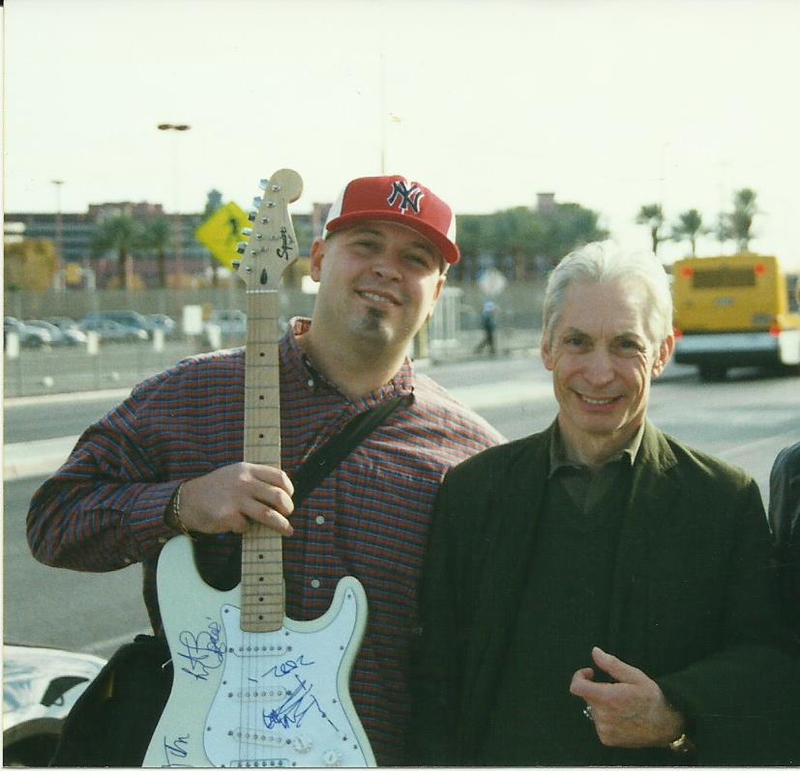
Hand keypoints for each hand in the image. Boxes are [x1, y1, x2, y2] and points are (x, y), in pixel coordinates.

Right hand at [178, 463, 294, 535]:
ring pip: (268, 515)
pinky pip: (246, 526)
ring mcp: (236, 499)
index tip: (289, 496)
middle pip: (278, 496)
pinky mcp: (228, 516)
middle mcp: (243, 482)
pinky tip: (238, 525)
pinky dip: (246, 528)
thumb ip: (255, 479)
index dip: (289, 489)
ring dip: (281, 525)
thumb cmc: (216, 489)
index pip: (279, 476)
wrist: (187, 500)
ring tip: (287, 530)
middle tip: (288, 514)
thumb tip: (282, 495)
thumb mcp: (235, 474)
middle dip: (288, 508)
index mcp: (247, 469)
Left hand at [570, 646, 683, 748]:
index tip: (590, 673)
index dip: (579, 676)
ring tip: (622, 705)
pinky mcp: (607, 740)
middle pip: (587, 697)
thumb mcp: (634, 676)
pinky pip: (599, 723)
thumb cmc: (651, 698)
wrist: (667, 726)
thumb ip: (611, 664)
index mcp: (607, 698)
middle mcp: (603, 716)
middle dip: (597, 689)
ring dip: (602, 704)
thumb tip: (595, 652)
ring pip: (593, 710)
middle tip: (616, 689)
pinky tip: (622, 717)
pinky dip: (606, 718)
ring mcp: (604, 730)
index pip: (577, 687)